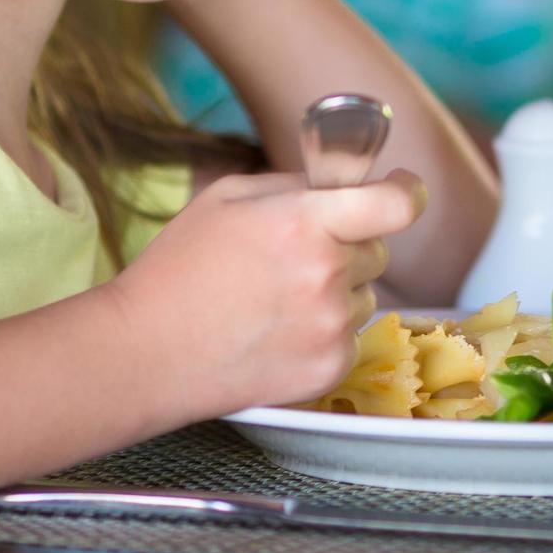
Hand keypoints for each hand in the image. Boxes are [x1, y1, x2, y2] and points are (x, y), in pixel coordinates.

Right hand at [110, 169, 428, 417]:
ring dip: (338, 293)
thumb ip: (296, 185)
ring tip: (275, 302)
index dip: (407, 193)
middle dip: (349, 247)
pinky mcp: (329, 369)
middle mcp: (327, 276)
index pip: (396, 205)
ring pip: (365, 296)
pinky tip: (277, 333)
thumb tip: (345, 183)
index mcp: (305, 223)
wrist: (145, 352)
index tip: (403, 191)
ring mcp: (331, 328)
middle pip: (378, 251)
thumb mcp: (228, 197)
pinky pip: (350, 337)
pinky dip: (325, 333)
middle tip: (294, 258)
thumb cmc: (179, 268)